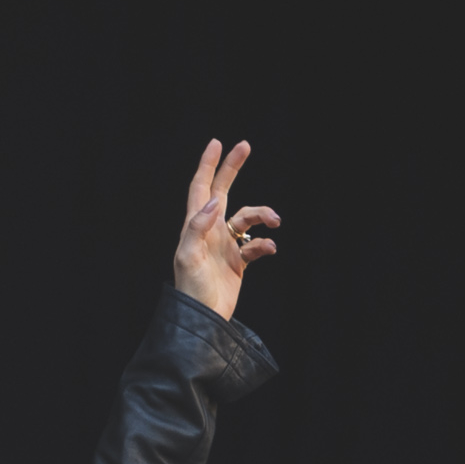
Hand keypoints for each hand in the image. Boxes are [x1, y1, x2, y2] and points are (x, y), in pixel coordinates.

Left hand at [170, 138, 278, 321]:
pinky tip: (269, 248)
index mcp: (195, 226)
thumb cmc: (191, 290)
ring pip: (246, 218)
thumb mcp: (189, 257)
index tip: (217, 143)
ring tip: (275, 220)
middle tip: (245, 145)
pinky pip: (255, 244)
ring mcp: (225, 245)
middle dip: (232, 169)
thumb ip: (197, 227)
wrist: (204, 320)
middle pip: (222, 191)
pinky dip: (264, 243)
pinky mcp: (237, 261)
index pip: (201, 188)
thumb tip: (214, 201)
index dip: (208, 165)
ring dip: (262, 215)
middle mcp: (210, 230)